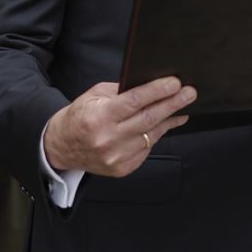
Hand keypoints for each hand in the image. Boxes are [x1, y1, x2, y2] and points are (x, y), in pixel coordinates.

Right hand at [44, 77, 197, 176]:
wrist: (61, 147)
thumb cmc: (79, 117)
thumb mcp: (94, 96)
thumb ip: (121, 91)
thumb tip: (151, 85)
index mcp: (99, 117)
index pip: (134, 102)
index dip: (157, 91)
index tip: (176, 83)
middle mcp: (108, 139)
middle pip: (149, 119)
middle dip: (173, 103)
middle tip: (190, 93)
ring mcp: (116, 156)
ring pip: (152, 134)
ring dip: (170, 119)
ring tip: (183, 107)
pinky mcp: (122, 168)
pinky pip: (147, 148)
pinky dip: (157, 134)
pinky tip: (166, 124)